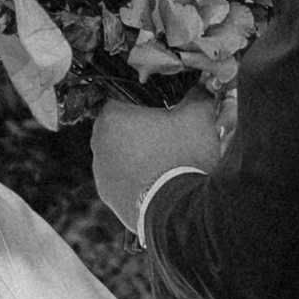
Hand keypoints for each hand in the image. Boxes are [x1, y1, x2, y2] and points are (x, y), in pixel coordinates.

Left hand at [91, 85, 227, 238]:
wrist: (179, 210)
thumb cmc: (184, 157)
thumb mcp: (199, 117)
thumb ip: (198, 95)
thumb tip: (201, 88)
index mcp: (112, 115)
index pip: (126, 98)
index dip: (148, 103)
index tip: (166, 111)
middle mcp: (98, 142)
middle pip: (122, 126)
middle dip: (142, 129)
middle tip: (169, 137)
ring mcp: (101, 171)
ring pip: (121, 154)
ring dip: (138, 155)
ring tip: (166, 163)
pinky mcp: (108, 195)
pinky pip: (122, 179)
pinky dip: (137, 178)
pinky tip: (158, 182)